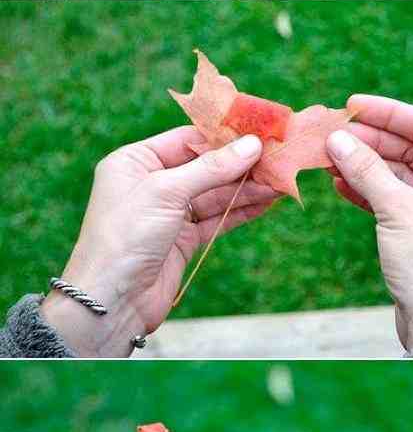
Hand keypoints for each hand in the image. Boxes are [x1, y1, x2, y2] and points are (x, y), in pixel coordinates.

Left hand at [41, 130, 274, 356]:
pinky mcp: (182, 240)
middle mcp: (150, 183)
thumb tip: (251, 145)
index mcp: (135, 160)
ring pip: (214, 194)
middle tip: (277, 157)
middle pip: (204, 166)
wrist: (112, 301)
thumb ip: (211, 168)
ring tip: (280, 181)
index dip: (222, 135)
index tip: (258, 131)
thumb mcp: (167, 192)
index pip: (186, 139)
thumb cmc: (126, 237)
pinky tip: (266, 202)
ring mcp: (168, 213)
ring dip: (247, 188)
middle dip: (240, 164)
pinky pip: (216, 219)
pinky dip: (240, 211)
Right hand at [327, 97, 412, 351]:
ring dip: (366, 166)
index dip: (389, 112)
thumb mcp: (397, 210)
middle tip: (333, 134)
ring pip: (400, 176)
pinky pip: (395, 201)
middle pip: (412, 148)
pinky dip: (370, 193)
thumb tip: (337, 139)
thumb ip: (367, 170)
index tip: (352, 105)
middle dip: (372, 141)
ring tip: (330, 157)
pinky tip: (341, 183)